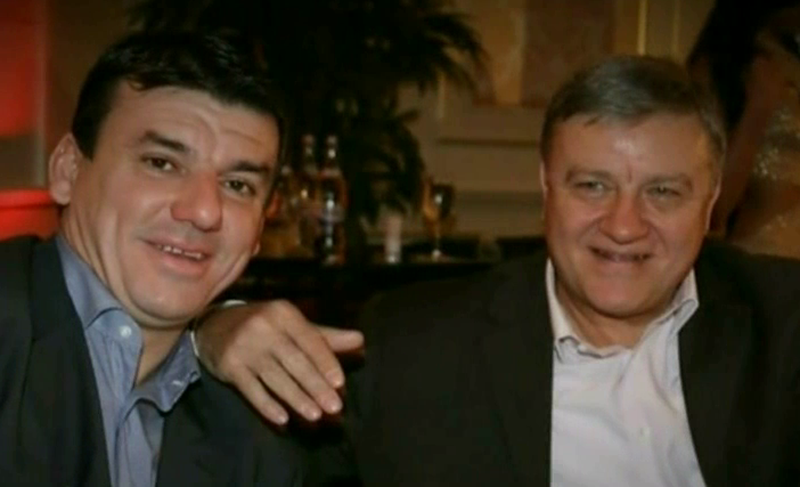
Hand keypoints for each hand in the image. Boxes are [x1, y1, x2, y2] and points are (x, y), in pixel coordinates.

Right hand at [194, 300, 363, 424]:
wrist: (214, 325)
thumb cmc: (264, 325)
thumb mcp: (293, 324)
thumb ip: (325, 336)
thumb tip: (360, 339)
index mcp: (283, 313)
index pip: (309, 340)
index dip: (325, 362)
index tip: (339, 383)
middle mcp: (263, 328)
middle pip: (295, 362)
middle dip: (316, 386)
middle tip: (334, 408)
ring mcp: (244, 348)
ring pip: (275, 378)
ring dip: (296, 399)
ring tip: (315, 415)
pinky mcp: (229, 366)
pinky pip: (251, 390)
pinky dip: (267, 405)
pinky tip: (283, 419)